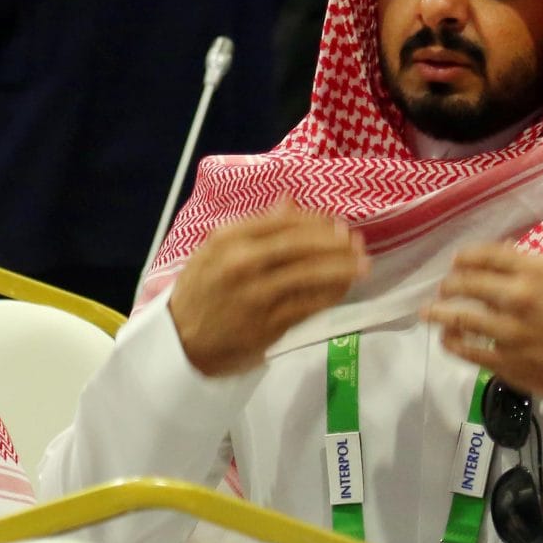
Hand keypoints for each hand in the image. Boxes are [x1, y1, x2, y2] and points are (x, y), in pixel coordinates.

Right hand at [166, 201, 369, 377]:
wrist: (179, 342)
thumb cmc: (199, 292)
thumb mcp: (214, 251)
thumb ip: (254, 226)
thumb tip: (290, 201)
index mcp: (227, 239)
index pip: (281, 221)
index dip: (314, 220)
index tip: (335, 222)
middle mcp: (242, 262)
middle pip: (300, 244)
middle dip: (334, 242)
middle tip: (356, 242)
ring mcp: (257, 294)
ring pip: (310, 274)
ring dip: (342, 268)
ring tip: (363, 264)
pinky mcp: (269, 323)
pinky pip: (309, 304)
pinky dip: (331, 294)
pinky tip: (343, 288)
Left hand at [421, 244, 542, 398]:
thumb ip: (539, 268)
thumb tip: (509, 255)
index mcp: (538, 271)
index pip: (488, 255)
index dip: (467, 256)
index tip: (458, 261)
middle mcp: (517, 297)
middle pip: (467, 283)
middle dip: (450, 284)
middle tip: (444, 287)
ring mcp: (508, 332)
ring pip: (458, 317)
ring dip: (439, 312)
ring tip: (429, 312)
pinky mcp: (505, 362)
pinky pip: (467, 351)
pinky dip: (452, 343)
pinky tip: (447, 339)